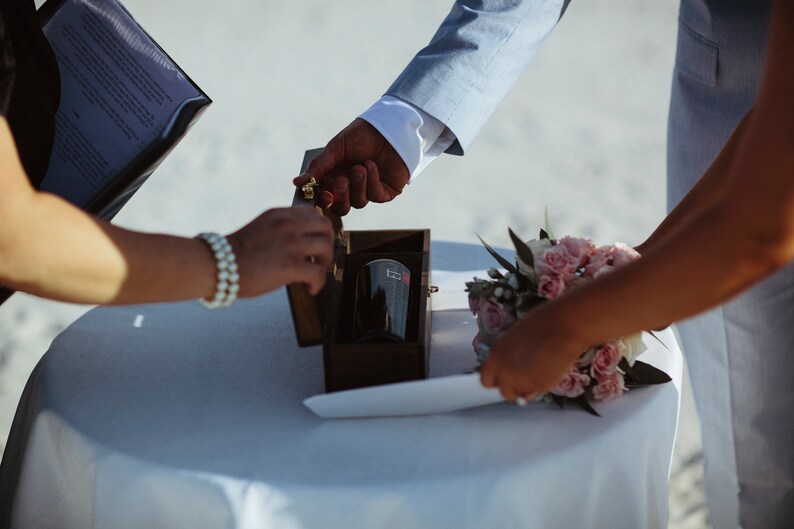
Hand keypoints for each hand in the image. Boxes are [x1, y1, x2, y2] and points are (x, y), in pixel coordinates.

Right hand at [227, 207, 333, 296]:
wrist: (216, 265)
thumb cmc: (234, 253)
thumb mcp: (261, 228)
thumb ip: (280, 229)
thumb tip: (300, 242)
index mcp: (280, 214)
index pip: (313, 214)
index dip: (319, 230)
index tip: (317, 242)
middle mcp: (288, 225)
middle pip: (325, 227)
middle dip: (328, 243)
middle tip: (320, 258)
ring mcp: (290, 244)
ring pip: (326, 248)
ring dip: (325, 263)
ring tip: (315, 273)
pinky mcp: (289, 266)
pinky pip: (318, 273)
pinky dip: (319, 283)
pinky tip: (310, 289)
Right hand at [292, 118, 408, 215]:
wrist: (388, 126)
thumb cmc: (361, 135)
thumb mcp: (335, 149)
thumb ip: (318, 167)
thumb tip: (297, 182)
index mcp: (336, 177)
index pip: (325, 198)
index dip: (323, 198)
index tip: (322, 192)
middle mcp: (351, 186)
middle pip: (341, 208)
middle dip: (340, 197)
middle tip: (341, 181)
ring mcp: (369, 190)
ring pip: (358, 203)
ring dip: (358, 185)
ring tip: (360, 167)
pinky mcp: (386, 191)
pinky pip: (375, 196)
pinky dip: (372, 181)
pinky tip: (371, 166)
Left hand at [479, 306, 584, 401]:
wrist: (563, 327)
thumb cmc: (540, 325)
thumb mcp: (513, 339)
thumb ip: (506, 357)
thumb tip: (507, 367)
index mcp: (495, 357)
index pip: (486, 381)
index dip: (497, 379)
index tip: (504, 377)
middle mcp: (505, 373)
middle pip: (504, 392)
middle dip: (513, 387)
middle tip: (525, 375)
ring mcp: (522, 382)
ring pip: (520, 395)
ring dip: (526, 388)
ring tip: (538, 371)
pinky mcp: (540, 387)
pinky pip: (537, 393)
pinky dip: (541, 386)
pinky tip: (548, 370)